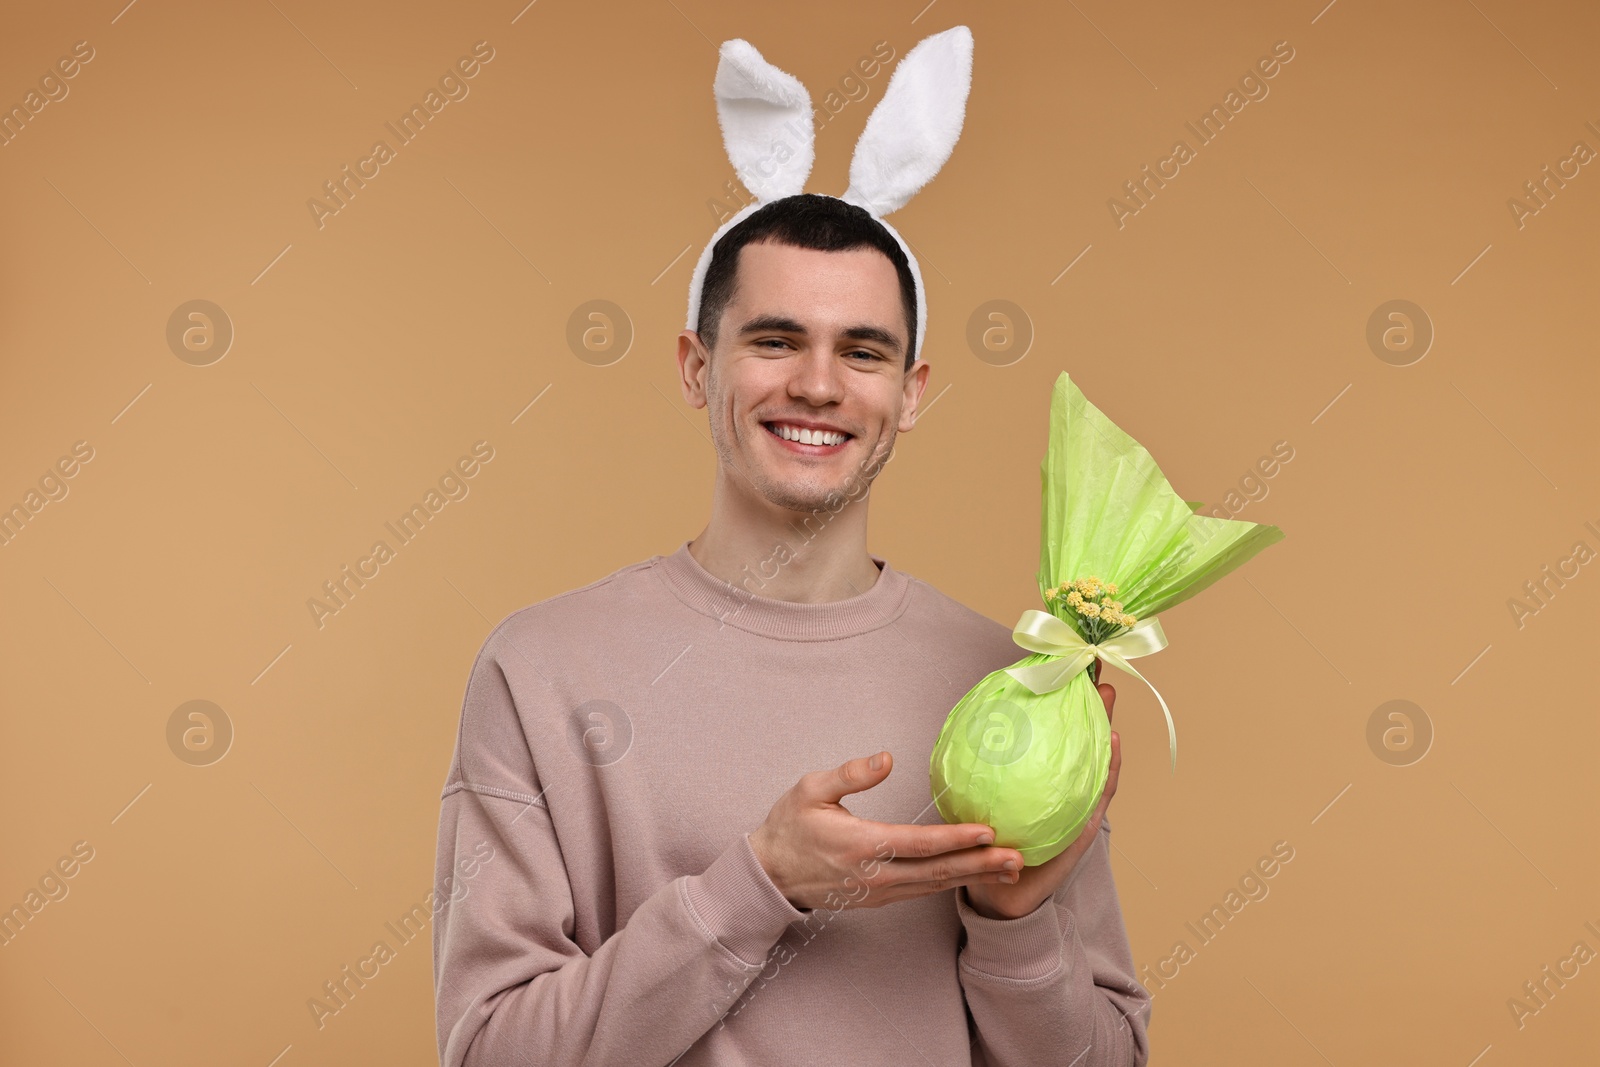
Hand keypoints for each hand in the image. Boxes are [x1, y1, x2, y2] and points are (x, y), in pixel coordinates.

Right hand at [749, 751, 1024, 911]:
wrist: (770, 874)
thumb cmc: (789, 827)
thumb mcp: (810, 789)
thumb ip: (850, 774)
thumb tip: (887, 758)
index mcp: (862, 845)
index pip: (920, 843)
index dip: (956, 838)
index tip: (987, 831)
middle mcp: (877, 874)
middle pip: (938, 871)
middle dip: (980, 864)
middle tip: (1018, 858)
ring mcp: (881, 891)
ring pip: (936, 885)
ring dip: (974, 877)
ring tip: (1011, 869)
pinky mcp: (881, 898)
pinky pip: (924, 891)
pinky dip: (954, 883)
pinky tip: (975, 874)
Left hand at [963, 663, 1119, 920]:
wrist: (1002, 888)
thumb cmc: (994, 841)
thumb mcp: (989, 796)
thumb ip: (986, 765)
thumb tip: (975, 717)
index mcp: (1041, 778)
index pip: (1054, 734)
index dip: (1064, 704)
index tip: (1068, 670)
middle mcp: (1064, 788)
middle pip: (1082, 741)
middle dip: (1093, 707)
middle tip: (1098, 675)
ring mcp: (1078, 804)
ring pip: (1098, 761)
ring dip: (1106, 728)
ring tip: (1109, 700)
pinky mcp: (1085, 824)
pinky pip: (1100, 792)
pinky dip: (1110, 768)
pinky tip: (1113, 743)